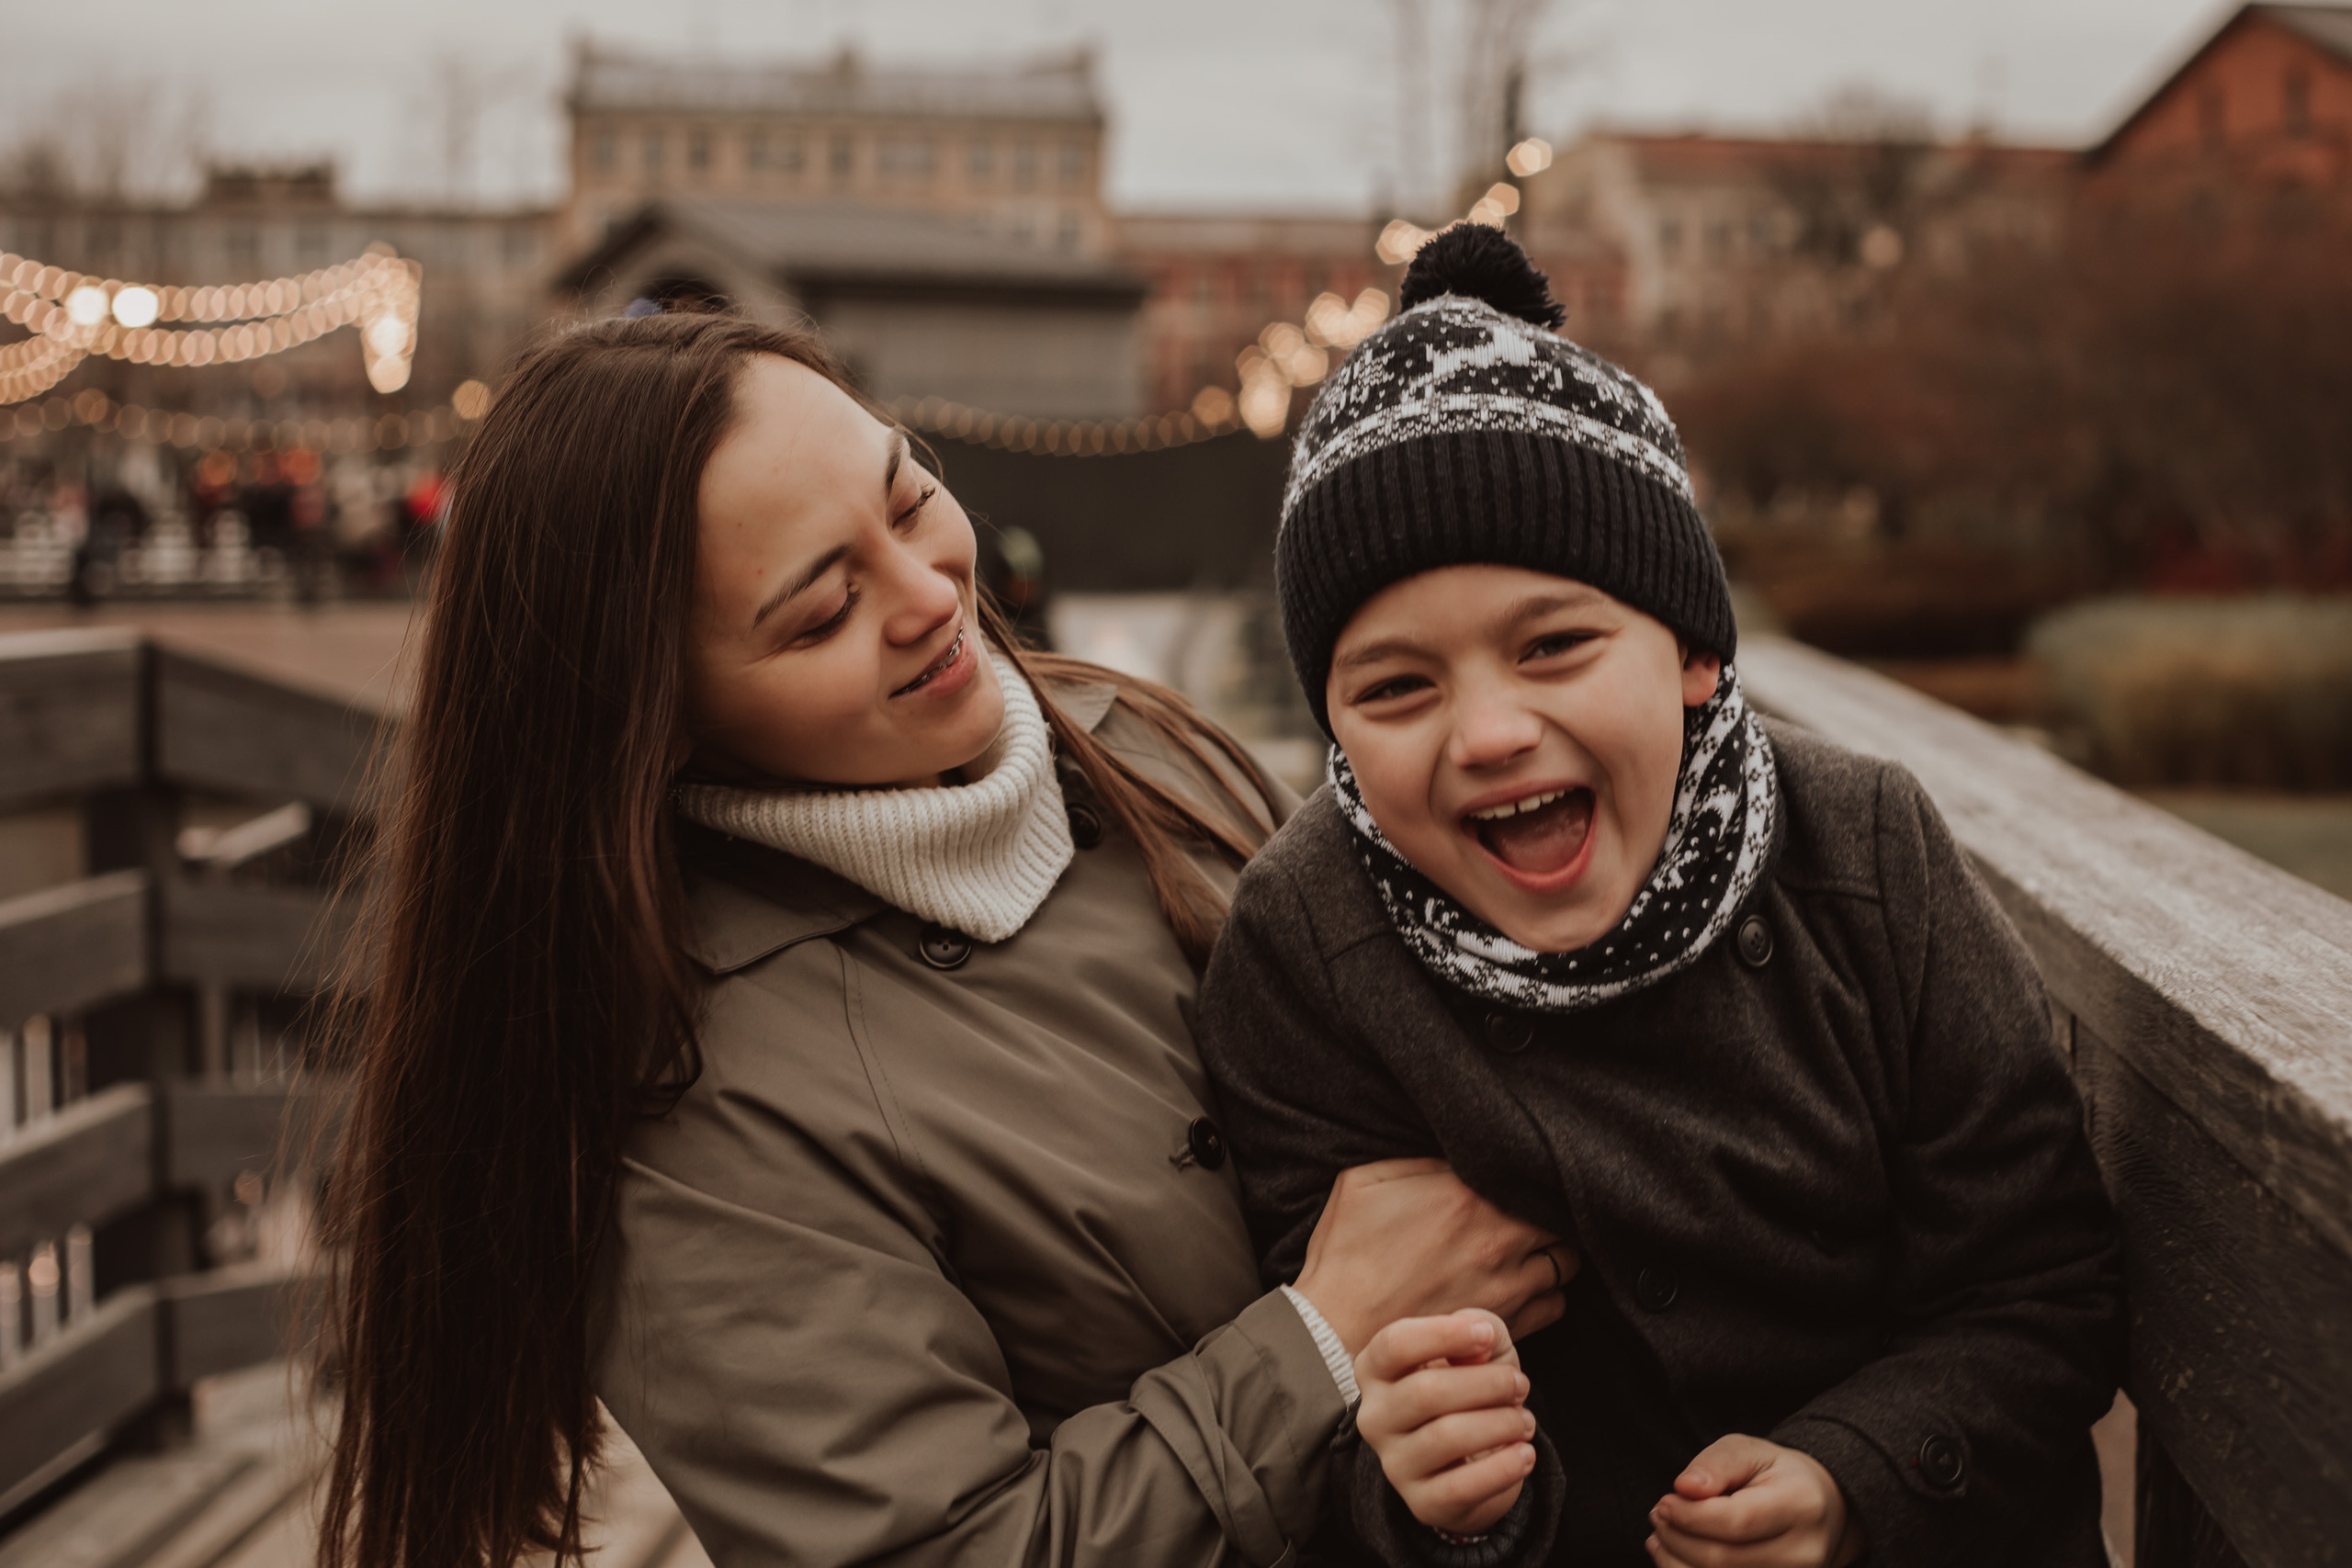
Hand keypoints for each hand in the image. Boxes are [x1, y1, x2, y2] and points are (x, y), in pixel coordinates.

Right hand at [1291, 1158, 1577, 1353]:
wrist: (1336, 1333)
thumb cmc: (1345, 1256)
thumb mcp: (1363, 1183)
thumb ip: (1418, 1161)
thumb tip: (1456, 1154)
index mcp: (1465, 1193)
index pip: (1526, 1169)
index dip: (1525, 1171)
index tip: (1512, 1176)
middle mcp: (1498, 1237)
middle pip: (1559, 1213)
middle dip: (1546, 1210)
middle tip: (1526, 1211)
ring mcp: (1509, 1284)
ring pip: (1566, 1259)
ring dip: (1551, 1251)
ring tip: (1528, 1249)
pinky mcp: (1508, 1325)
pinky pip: (1556, 1304)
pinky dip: (1547, 1293)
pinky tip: (1522, 1286)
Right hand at [1356, 1309, 1537, 1537]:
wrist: (1473, 1457)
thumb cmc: (1469, 1387)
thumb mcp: (1475, 1345)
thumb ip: (1477, 1325)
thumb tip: (1481, 1337)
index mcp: (1375, 1370)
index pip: (1395, 1344)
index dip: (1444, 1334)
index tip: (1487, 1335)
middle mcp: (1374, 1417)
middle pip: (1426, 1392)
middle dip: (1487, 1384)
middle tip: (1520, 1384)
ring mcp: (1394, 1464)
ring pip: (1447, 1437)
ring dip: (1501, 1423)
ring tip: (1525, 1421)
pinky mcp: (1421, 1503)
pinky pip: (1463, 1486)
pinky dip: (1504, 1467)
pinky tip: (1525, 1453)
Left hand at [1647, 1434, 1866, 1567]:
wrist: (1824, 1510)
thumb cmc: (1778, 1476)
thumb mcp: (1750, 1450)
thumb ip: (1716, 1464)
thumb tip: (1684, 1488)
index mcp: (1801, 1505)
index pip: (1736, 1522)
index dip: (1690, 1516)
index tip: (1665, 1502)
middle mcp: (1803, 1552)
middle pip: (1723, 1559)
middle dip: (1677, 1539)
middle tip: (1659, 1516)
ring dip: (1677, 1562)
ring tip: (1662, 1536)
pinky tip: (1675, 1557)